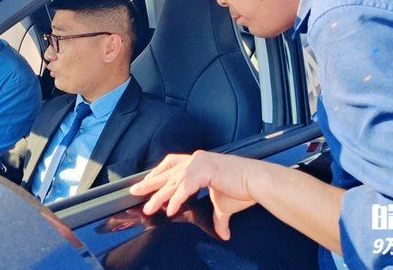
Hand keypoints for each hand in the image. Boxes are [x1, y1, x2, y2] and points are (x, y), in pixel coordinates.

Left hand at [129, 151, 262, 239]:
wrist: (257, 182)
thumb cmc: (243, 189)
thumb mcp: (224, 206)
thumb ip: (218, 218)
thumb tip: (222, 233)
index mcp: (199, 162)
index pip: (172, 165)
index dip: (158, 174)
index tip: (146, 183)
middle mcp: (197, 159)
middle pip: (167, 173)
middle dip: (150, 183)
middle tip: (135, 192)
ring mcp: (200, 163)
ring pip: (173, 181)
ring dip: (159, 196)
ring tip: (149, 208)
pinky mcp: (205, 171)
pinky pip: (185, 187)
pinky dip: (176, 199)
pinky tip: (169, 210)